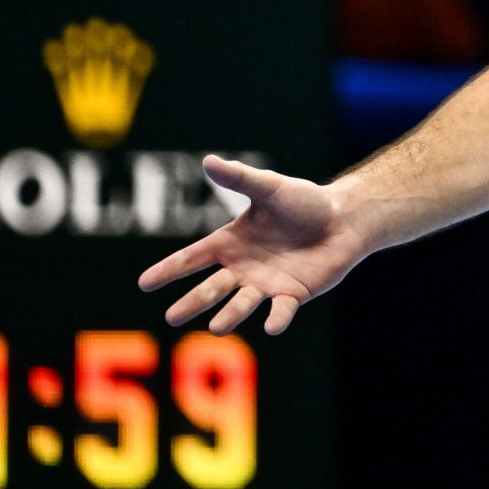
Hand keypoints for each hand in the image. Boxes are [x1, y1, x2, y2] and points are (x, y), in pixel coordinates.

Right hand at [137, 155, 364, 336]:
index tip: (144, 283)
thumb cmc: (305, 201)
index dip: (169, 269)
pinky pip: (282, 311)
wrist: (344, 218)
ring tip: (216, 327)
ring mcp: (267, 284)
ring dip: (229, 316)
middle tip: (172, 318)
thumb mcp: (271, 187)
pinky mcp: (293, 295)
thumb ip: (241, 179)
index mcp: (232, 242)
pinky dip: (276, 319)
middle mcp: (244, 267)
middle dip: (193, 302)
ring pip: (242, 304)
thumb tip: (209, 161)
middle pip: (212, 288)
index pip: (193, 258)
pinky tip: (271, 327)